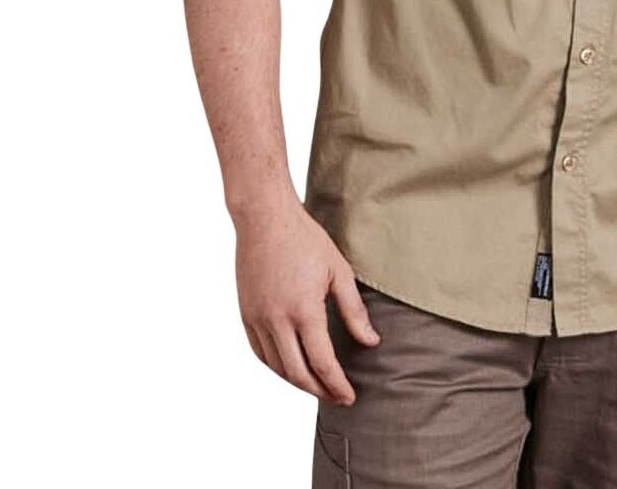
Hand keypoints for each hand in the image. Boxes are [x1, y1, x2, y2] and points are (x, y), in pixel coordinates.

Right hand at [233, 198, 380, 405]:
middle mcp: (277, 321)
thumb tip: (371, 341)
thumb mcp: (338, 271)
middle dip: (319, 391)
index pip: (322, 363)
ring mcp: (257, 319)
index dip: (337, 385)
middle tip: (337, 397)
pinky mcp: (245, 314)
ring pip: (277, 367)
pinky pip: (260, 352)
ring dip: (297, 382)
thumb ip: (353, 310)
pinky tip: (290, 366)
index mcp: (304, 311)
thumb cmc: (305, 238)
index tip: (350, 396)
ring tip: (317, 385)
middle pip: (298, 374)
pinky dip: (276, 367)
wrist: (264, 218)